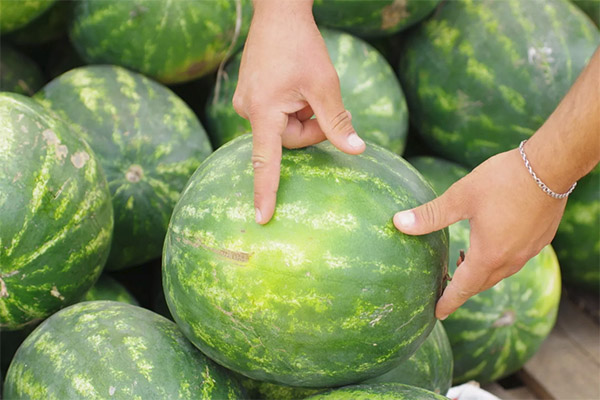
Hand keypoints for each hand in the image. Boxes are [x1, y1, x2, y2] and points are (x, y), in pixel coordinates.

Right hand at [233, 0, 364, 224]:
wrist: (278, 13)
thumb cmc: (301, 46)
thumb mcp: (325, 86)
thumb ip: (337, 122)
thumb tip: (357, 151)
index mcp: (264, 112)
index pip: (266, 161)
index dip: (266, 192)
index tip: (262, 218)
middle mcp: (248, 110)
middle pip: (290, 141)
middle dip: (312, 127)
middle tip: (323, 103)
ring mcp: (247, 103)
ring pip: (285, 128)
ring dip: (303, 114)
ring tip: (308, 89)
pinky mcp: (251, 96)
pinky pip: (277, 116)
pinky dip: (293, 107)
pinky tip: (298, 87)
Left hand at [394, 148, 566, 319]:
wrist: (550, 167)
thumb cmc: (503, 181)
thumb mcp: (460, 197)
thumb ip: (430, 215)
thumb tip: (398, 222)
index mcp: (488, 255)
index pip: (463, 288)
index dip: (448, 302)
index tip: (437, 314)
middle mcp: (511, 260)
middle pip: (482, 284)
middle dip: (463, 289)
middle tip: (446, 289)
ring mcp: (529, 251)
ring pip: (500, 272)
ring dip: (481, 273)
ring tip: (463, 263)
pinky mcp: (540, 239)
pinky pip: (515, 260)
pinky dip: (498, 260)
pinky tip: (492, 244)